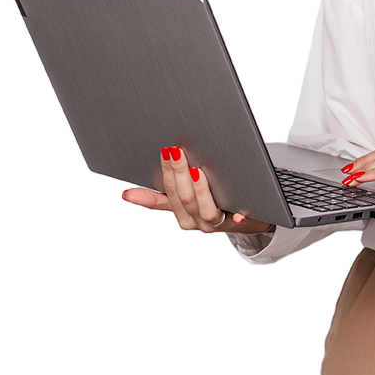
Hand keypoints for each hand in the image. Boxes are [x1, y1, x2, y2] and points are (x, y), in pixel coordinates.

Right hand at [122, 146, 274, 234]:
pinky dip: (237, 214)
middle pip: (185, 199)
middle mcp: (197, 222)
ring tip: (196, 170)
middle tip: (177, 150)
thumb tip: (127, 194)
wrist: (247, 219)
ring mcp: (217, 224)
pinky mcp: (238, 223)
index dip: (166, 173)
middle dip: (179, 173)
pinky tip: (236, 208)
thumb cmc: (213, 205)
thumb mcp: (185, 199)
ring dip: (200, 190)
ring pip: (206, 210)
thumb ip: (162, 196)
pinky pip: (237, 219)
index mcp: (183, 215)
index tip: (164, 152)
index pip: (169, 193)